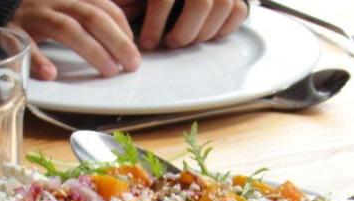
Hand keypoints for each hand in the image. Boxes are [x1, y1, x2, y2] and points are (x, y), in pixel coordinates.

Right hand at [9, 0, 140, 80]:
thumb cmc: (37, 8)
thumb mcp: (65, 4)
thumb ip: (90, 13)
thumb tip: (125, 35)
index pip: (103, 6)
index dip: (122, 27)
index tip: (134, 49)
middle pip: (91, 16)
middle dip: (116, 41)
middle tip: (132, 64)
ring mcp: (33, 13)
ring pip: (66, 27)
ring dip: (91, 50)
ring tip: (109, 70)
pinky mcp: (12, 29)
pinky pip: (26, 43)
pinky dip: (38, 59)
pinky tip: (51, 74)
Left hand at [132, 0, 248, 49]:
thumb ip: (127, 2)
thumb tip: (115, 11)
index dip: (155, 22)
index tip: (148, 43)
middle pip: (200, 2)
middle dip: (183, 31)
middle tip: (170, 43)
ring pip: (222, 7)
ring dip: (201, 32)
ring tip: (183, 39)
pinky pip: (237, 12)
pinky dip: (222, 28)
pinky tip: (204, 34)